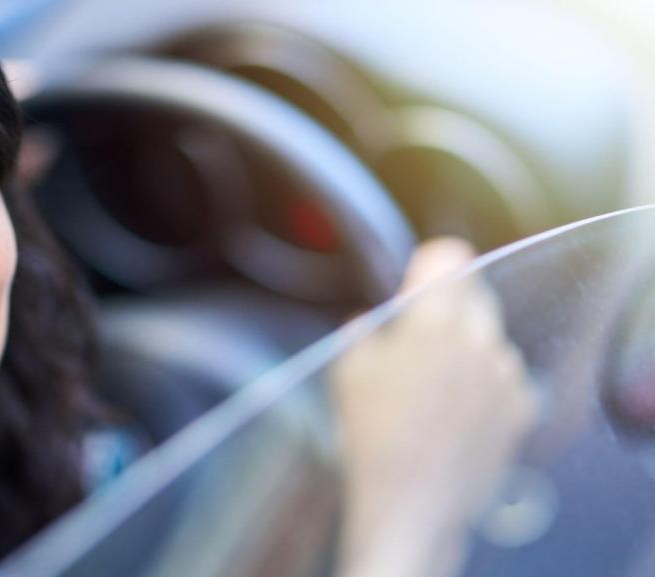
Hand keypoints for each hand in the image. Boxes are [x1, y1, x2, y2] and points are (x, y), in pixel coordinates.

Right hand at [332, 237, 538, 576]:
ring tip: (439, 385)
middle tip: (422, 336)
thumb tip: (369, 322)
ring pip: (492, 337)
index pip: (448, 257)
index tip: (419, 280)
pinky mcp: (523, 406)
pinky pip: (508, 377)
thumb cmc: (370, 433)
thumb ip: (362, 334)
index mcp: (431, 319)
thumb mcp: (347, 373)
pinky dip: (488, 384)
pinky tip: (461, 412)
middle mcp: (477, 337)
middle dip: (451, 306)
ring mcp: (506, 372)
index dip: (431, 265)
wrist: (411, 502)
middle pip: (476, 293)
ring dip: (471, 347)